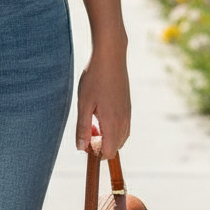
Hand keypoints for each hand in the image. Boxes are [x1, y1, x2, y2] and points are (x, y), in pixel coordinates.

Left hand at [75, 44, 130, 160]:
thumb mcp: (83, 104)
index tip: (85, 138)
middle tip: (88, 127)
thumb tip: (81, 148)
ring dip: (108, 136)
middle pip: (115, 147)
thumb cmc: (94, 78)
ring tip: (94, 120)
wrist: (111, 56)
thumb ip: (82, 128)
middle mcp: (124, 121)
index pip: (108, 152)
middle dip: (101, 145)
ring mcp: (128, 114)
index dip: (95, 152)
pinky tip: (101, 112)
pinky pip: (124, 127)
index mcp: (112, 123)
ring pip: (121, 138)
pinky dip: (113, 128)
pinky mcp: (128, 107)